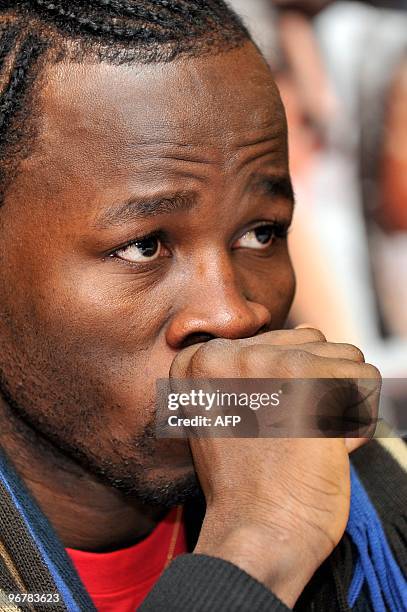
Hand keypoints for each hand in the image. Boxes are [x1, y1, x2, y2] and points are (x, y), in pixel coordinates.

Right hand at [170, 328, 380, 606]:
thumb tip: (308, 329)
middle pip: (313, 344)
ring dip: (341, 400)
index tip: (264, 427)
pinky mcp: (311, 379)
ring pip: (343, 356)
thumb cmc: (247, 483)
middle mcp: (231, 351)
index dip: (289, 389)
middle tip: (289, 435)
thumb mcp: (227, 413)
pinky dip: (360, 416)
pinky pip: (365, 379)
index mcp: (202, 359)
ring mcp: (269, 360)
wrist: (255, 532)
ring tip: (311, 437)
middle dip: (318, 389)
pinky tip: (328, 445)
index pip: (280, 342)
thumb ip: (253, 370)